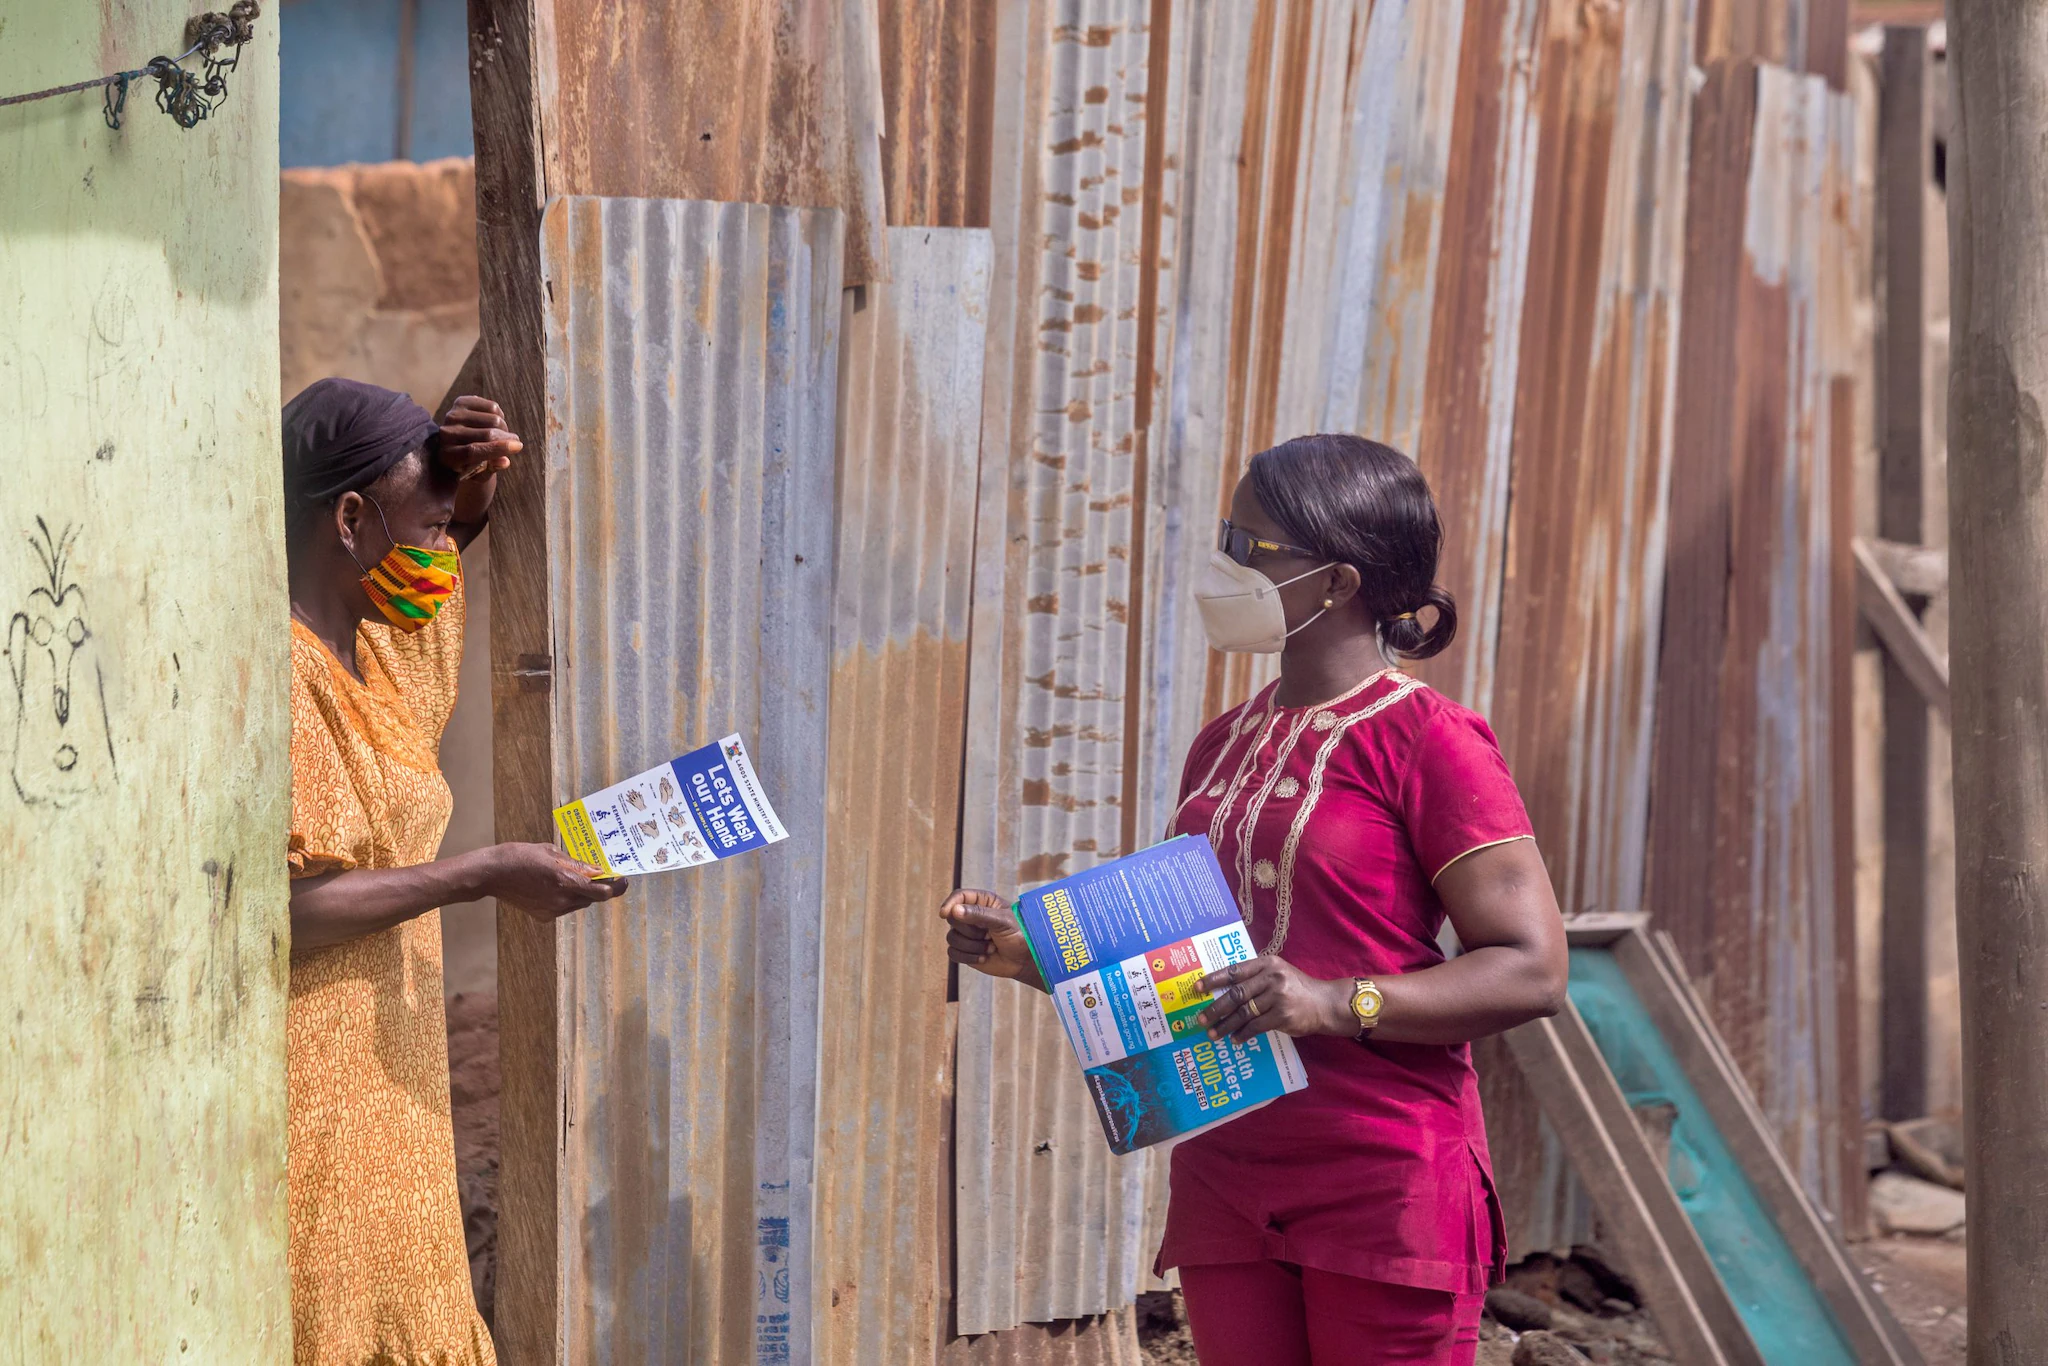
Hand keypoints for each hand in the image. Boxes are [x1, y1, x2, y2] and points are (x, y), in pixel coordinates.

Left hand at [437, 395, 520, 480]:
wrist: (458, 444)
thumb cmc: (472, 464)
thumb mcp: (481, 473)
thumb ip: (492, 468)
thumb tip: (504, 462)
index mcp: (448, 456)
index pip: (473, 451)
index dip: (497, 449)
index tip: (517, 447)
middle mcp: (447, 434)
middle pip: (486, 434)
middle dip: (507, 438)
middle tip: (514, 443)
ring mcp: (452, 416)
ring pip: (492, 419)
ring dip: (504, 428)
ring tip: (501, 435)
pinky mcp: (460, 402)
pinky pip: (491, 406)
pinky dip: (500, 415)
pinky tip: (494, 422)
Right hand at [476, 842, 627, 919]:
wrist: (492, 874)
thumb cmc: (520, 855)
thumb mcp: (551, 852)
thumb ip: (576, 863)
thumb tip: (596, 870)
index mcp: (565, 880)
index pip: (603, 891)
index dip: (616, 887)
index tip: (623, 879)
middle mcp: (561, 899)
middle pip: (593, 897)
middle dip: (598, 886)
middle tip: (599, 874)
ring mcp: (552, 910)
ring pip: (579, 903)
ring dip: (582, 892)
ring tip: (570, 877)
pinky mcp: (543, 917)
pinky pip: (565, 908)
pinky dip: (566, 898)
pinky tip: (553, 886)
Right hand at [940, 888, 1043, 990]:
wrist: (1024, 960)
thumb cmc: (1019, 935)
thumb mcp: (1002, 921)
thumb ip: (979, 914)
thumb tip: (954, 911)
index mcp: (982, 901)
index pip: (959, 896)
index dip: (950, 903)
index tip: (945, 914)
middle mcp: (971, 916)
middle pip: (952, 918)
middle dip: (970, 931)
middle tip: (989, 934)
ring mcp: (967, 934)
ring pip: (952, 938)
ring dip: (972, 946)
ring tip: (991, 947)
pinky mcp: (965, 950)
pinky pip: (953, 953)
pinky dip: (968, 957)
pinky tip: (984, 957)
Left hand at [1194, 955, 1352, 1043]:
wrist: (1325, 1003)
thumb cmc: (1296, 988)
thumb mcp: (1278, 973)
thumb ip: (1255, 977)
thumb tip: (1223, 990)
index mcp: (1266, 963)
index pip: (1234, 971)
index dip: (1213, 980)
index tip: (1196, 988)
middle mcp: (1271, 978)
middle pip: (1236, 994)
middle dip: (1215, 1008)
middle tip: (1201, 1019)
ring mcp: (1278, 997)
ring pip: (1244, 1013)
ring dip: (1226, 1025)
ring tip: (1213, 1033)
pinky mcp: (1283, 1015)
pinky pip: (1256, 1027)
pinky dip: (1243, 1034)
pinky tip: (1235, 1039)